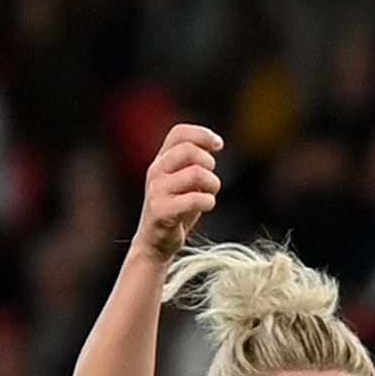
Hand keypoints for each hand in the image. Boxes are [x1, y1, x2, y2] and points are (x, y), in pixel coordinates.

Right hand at [136, 124, 222, 259]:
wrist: (155, 242)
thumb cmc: (176, 209)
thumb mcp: (184, 180)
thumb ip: (193, 161)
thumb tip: (214, 142)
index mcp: (162, 160)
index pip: (179, 133)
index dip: (202, 134)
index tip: (219, 145)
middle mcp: (156, 171)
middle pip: (189, 150)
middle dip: (209, 163)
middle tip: (211, 180)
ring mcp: (157, 190)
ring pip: (196, 173)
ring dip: (213, 184)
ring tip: (210, 194)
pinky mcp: (161, 210)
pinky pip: (194, 199)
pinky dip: (208, 201)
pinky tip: (206, 205)